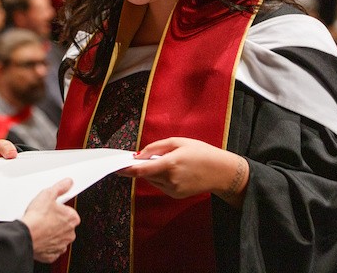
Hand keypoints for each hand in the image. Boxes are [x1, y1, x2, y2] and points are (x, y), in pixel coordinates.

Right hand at [20, 178, 80, 262]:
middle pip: (64, 224)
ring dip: (51, 232)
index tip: (51, 208)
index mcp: (72, 218)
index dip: (59, 209)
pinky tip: (39, 236)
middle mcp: (70, 233)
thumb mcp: (48, 194)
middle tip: (44, 216)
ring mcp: (61, 244)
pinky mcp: (52, 254)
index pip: (69, 211)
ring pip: (58, 236)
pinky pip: (51, 248)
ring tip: (40, 226)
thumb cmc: (37, 217)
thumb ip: (60, 187)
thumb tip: (68, 182)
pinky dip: (46, 243)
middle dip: (56, 221)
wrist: (26, 235)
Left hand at [118, 137, 247, 206]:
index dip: (126, 169)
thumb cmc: (201, 152)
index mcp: (170, 164)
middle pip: (145, 175)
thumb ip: (155, 147)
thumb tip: (138, 155)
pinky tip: (173, 170)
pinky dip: (160, 177)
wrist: (221, 172)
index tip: (115, 167)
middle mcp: (170, 179)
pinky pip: (160, 185)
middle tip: (142, 157)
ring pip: (152, 180)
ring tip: (167, 161)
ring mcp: (173, 189)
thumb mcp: (178, 142)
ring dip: (151, 171)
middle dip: (141, 166)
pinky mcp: (176, 195)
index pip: (141, 170)